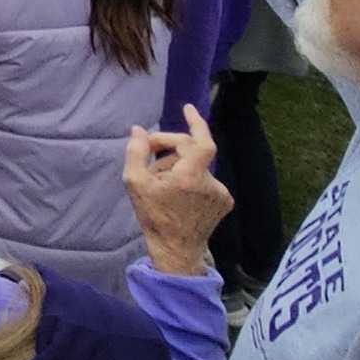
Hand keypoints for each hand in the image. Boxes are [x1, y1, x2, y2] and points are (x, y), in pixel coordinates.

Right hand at [122, 102, 230, 274]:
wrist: (176, 251)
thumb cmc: (154, 216)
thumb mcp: (135, 183)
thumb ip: (136, 152)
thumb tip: (139, 130)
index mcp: (191, 176)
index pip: (201, 141)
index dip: (196, 122)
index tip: (187, 108)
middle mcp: (211, 182)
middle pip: (192, 151)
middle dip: (170, 149)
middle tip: (149, 156)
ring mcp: (221, 193)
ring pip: (197, 166)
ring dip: (179, 166)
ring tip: (160, 182)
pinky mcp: (225, 202)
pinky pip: (206, 179)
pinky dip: (191, 179)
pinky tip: (178, 192)